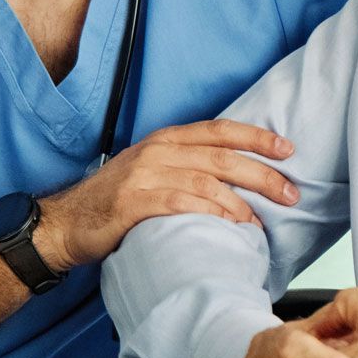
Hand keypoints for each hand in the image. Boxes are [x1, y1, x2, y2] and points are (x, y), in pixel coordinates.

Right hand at [34, 120, 297, 273]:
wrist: (67, 223)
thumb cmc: (115, 201)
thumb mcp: (153, 172)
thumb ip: (188, 168)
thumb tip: (237, 178)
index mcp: (166, 140)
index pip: (220, 131)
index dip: (256, 137)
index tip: (287, 150)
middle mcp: (158, 152)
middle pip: (222, 157)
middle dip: (262, 174)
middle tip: (290, 193)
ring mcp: (144, 176)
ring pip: (207, 181)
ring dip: (241, 202)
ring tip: (260, 221)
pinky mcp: (134, 202)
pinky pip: (182, 204)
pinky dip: (211, 214)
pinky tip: (229, 226)